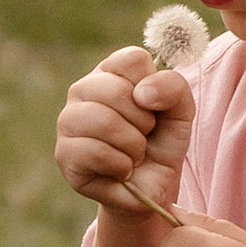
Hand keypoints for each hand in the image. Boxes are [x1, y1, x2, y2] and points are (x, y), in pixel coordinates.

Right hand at [56, 47, 194, 212]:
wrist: (153, 186)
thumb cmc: (162, 142)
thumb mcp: (180, 111)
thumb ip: (174, 88)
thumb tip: (142, 94)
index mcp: (110, 72)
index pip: (133, 60)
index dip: (153, 87)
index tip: (153, 107)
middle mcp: (83, 90)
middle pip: (116, 91)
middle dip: (144, 122)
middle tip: (144, 136)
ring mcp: (68, 121)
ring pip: (104, 121)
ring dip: (133, 145)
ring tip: (134, 154)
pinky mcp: (65, 154)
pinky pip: (95, 152)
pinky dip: (121, 166)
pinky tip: (122, 170)